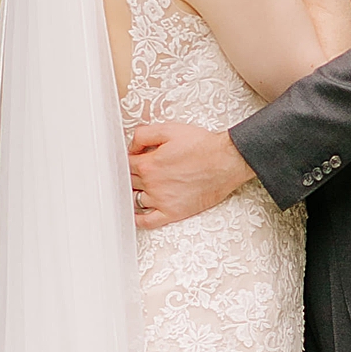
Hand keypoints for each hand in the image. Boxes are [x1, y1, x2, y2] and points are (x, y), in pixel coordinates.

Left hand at [128, 122, 255, 228]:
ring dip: (132, 193)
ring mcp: (161, 201)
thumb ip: (144, 135)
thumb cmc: (202, 146)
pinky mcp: (173, 213)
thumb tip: (132, 146)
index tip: (130, 159)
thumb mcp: (169, 130)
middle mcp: (152, 184)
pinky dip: (138, 219)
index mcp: (149, 164)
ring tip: (134, 188)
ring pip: (135, 200)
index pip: (125, 163)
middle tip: (131, 172)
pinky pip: (148, 221)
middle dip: (128, 175)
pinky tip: (135, 214)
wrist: (225, 162)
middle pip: (128, 181)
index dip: (126, 159)